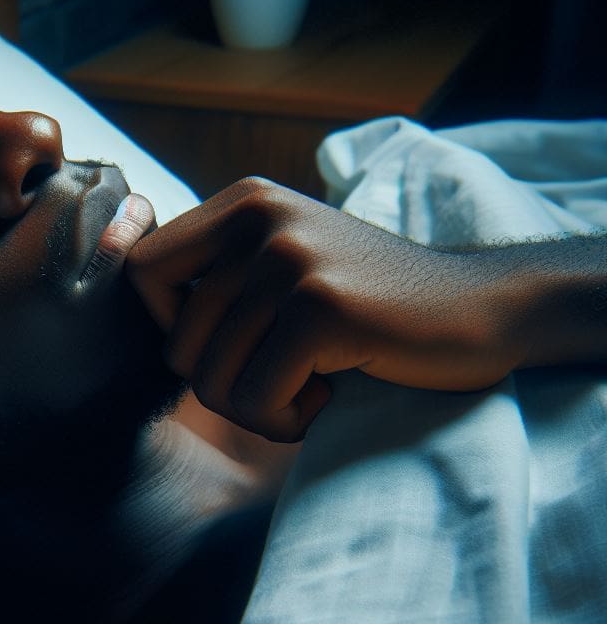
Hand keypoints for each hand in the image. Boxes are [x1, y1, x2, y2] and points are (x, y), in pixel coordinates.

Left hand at [126, 178, 524, 441]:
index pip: (141, 271)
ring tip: (311, 384)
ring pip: (212, 381)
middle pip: (176, 345)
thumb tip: (146, 323)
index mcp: (243, 203)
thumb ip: (220, 277)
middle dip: (225, 387)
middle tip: (282, 379)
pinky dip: (288, 419)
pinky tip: (330, 394)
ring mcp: (290, 261)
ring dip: (259, 409)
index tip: (227, 344)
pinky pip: (257, 399)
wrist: (481, 308)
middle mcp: (259, 219)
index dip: (170, 327)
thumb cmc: (371, 305)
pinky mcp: (321, 309)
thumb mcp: (286, 266)